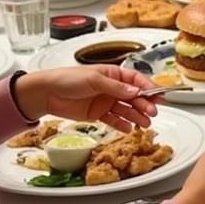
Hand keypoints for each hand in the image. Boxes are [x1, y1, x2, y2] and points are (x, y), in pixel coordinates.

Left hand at [14, 66, 159, 130]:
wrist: (47, 94)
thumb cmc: (68, 79)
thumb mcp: (94, 80)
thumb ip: (116, 87)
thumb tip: (135, 92)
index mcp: (113, 74)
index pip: (136, 80)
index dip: (148, 88)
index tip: (158, 96)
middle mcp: (112, 88)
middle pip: (134, 97)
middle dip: (145, 105)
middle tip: (152, 113)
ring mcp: (106, 102)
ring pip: (126, 110)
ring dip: (137, 116)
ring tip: (144, 124)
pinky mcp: (99, 114)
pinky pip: (114, 120)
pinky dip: (122, 125)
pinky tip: (129, 128)